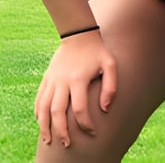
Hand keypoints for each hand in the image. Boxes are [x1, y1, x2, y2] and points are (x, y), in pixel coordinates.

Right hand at [35, 30, 117, 147]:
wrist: (78, 35)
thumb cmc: (98, 51)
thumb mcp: (111, 64)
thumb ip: (111, 86)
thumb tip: (105, 109)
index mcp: (78, 79)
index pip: (80, 109)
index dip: (86, 124)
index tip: (92, 132)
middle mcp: (62, 82)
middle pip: (58, 112)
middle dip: (62, 131)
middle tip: (67, 144)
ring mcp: (52, 80)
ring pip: (44, 108)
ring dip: (46, 126)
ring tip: (50, 139)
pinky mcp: (46, 79)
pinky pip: (39, 99)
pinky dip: (39, 113)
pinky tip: (42, 123)